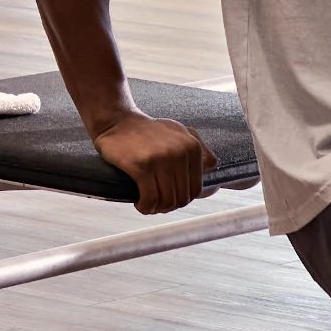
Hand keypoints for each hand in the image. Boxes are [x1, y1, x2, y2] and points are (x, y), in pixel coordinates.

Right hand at [87, 106, 211, 213]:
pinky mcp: (142, 166)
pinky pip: (149, 199)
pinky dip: (145, 207)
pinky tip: (140, 203)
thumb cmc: (148, 131)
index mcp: (191, 147)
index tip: (169, 198)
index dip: (182, 199)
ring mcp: (161, 159)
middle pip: (181, 198)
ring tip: (147, 204)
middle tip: (156, 203)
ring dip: (156, 209)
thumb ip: (199, 148)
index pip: (195, 189)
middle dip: (168, 206)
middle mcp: (179, 153)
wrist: (118, 121)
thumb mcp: (179, 132)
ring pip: (166, 201)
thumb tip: (212, 167)